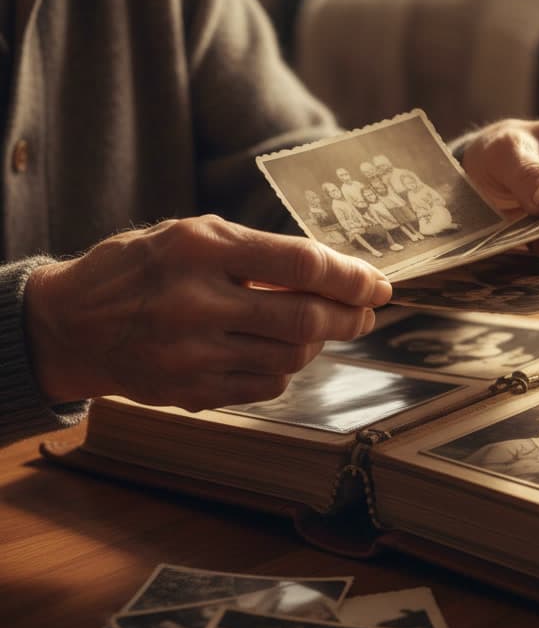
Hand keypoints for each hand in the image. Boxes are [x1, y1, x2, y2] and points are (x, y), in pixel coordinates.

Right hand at [24, 215, 391, 411]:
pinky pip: (265, 387)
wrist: (69, 324)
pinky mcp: (188, 391)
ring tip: (320, 328)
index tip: (378, 285)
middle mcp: (195, 302)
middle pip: (305, 320)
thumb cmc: (140, 269)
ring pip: (291, 358)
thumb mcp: (192, 236)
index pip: (300, 265)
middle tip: (365, 313)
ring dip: (320, 344)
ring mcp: (190, 353)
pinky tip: (280, 353)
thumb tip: (333, 274)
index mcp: (200, 249)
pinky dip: (286, 370)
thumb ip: (259, 252)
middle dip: (350, 317)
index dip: (351, 278)